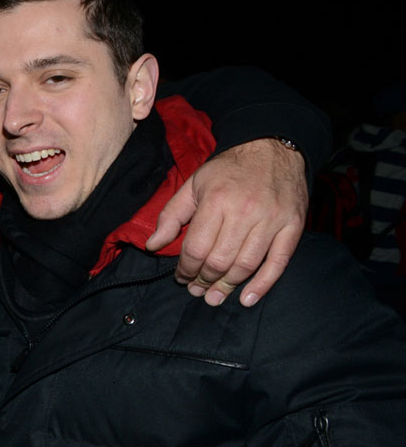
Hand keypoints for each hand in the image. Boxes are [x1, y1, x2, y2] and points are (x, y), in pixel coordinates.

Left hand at [147, 137, 305, 306]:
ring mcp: (272, 220)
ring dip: (227, 286)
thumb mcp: (193, 185)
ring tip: (214, 296)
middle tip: (196, 289)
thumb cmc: (228, 170)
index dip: (185, 269)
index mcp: (216, 200)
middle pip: (219, 261)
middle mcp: (245, 211)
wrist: (272, 148)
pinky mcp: (293, 226)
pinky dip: (263, 284)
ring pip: (246, 265)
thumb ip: (171, 216)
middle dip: (204, 280)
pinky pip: (278, 262)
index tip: (181, 277)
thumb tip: (152, 246)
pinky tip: (247, 298)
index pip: (196, 248)